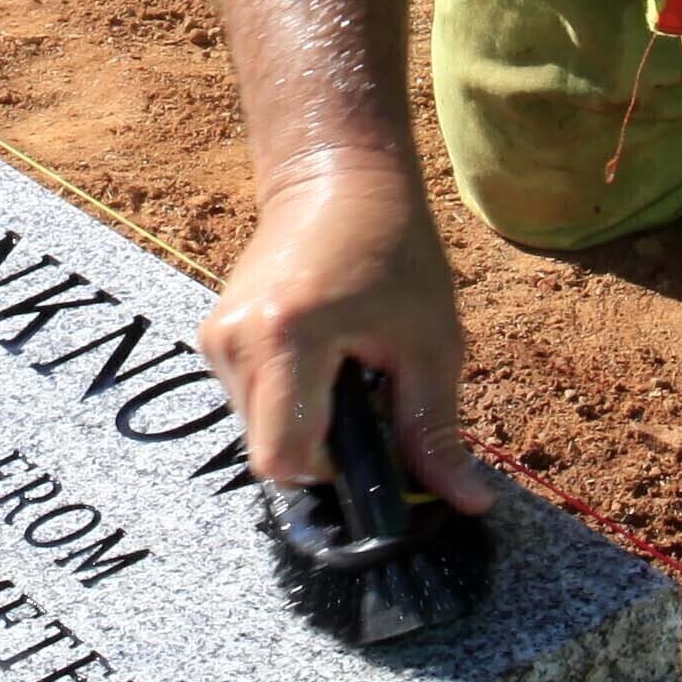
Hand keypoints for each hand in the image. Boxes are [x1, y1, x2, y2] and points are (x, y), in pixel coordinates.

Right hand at [193, 151, 491, 510]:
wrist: (335, 179)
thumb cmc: (392, 250)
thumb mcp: (430, 342)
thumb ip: (434, 429)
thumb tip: (468, 502)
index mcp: (286, 338)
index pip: (285, 459)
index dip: (335, 474)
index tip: (375, 445)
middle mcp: (234, 342)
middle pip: (271, 452)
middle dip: (325, 450)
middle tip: (370, 400)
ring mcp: (215, 340)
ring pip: (259, 433)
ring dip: (307, 425)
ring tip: (346, 372)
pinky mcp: (213, 339)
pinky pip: (251, 404)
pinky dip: (289, 403)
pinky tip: (321, 362)